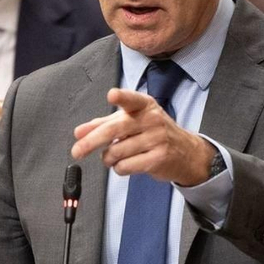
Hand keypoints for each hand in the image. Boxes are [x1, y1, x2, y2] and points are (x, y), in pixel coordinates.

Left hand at [71, 88, 215, 185]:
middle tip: (76, 151)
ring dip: (108, 158)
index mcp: (144, 106)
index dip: (122, 97)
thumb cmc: (152, 133)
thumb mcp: (131, 122)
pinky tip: (126, 164)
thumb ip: (103, 124)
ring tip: (114, 156)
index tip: (112, 95)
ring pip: (116, 152)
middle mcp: (152, 120)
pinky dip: (118, 168)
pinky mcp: (158, 159)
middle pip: (114, 130)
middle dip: (91, 142)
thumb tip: (78, 133)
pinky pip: (125, 166)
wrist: (186, 153)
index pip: (132, 99)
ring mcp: (157, 139)